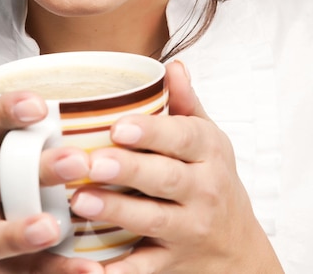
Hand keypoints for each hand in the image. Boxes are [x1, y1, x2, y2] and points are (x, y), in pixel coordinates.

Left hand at [69, 61, 283, 273]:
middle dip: (129, 170)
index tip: (117, 127)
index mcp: (209, 152)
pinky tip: (90, 263)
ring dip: (117, 211)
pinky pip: (145, 267)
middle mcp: (205, 190)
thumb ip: (186, 102)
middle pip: (167, 177)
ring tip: (80, 200)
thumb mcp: (207, 137)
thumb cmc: (211, 177)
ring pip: (154, 219)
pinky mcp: (173, 262)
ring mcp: (190, 229)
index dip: (150, 132)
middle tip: (92, 162)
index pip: (183, 137)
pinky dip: (119, 270)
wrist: (237, 245)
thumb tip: (172, 64)